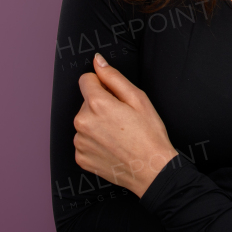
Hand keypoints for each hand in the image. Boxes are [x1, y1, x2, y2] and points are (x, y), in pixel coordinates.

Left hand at [74, 53, 178, 196]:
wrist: (152, 170)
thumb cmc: (149, 134)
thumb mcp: (138, 98)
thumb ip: (113, 77)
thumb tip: (98, 61)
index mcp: (96, 104)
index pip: (86, 80)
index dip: (102, 85)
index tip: (115, 97)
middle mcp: (82, 122)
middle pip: (86, 102)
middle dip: (101, 106)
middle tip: (123, 119)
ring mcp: (80, 142)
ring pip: (85, 122)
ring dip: (97, 124)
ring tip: (119, 135)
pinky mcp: (80, 158)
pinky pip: (84, 141)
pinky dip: (95, 142)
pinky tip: (112, 147)